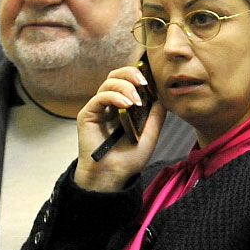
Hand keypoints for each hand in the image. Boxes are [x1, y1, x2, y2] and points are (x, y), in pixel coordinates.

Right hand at [74, 66, 165, 191]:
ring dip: (125, 87)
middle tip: (144, 82)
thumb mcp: (149, 136)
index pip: (129, 81)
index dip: (139, 75)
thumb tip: (162, 96)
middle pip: (116, 75)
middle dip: (131, 73)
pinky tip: (126, 105)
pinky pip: (100, 97)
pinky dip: (114, 97)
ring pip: (108, 83)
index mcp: (123, 106)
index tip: (153, 80)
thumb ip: (156, 116)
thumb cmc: (128, 160)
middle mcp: (110, 104)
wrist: (111, 176)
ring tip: (136, 101)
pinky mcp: (87, 115)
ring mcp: (98, 108)